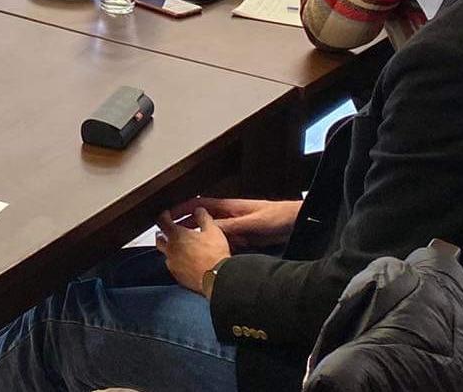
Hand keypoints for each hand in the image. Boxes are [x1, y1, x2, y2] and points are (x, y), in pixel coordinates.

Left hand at [156, 208, 231, 293]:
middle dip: (163, 233)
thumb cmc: (214, 254)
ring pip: (165, 253)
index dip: (164, 215)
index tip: (166, 214)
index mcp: (176, 235)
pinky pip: (172, 266)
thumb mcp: (212, 230)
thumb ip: (203, 218)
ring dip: (170, 249)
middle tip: (169, 231)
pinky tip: (185, 262)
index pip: (162, 221)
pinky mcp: (177, 276)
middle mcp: (170, 249)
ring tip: (179, 246)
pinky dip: (176, 262)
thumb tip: (199, 210)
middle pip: (159, 238)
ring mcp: (172, 264)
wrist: (216, 278)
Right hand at [167, 197, 300, 249]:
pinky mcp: (243, 238)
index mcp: (228, 207)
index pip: (198, 205)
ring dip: (199, 239)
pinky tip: (209, 256)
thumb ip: (231, 225)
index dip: (181, 209)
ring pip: (211, 233)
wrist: (296, 223)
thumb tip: (207, 229)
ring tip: (184, 250)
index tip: (166, 216)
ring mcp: (235, 227)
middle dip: (185, 227)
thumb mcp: (252, 223)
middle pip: (201, 220)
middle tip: (169, 237)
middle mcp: (229, 216)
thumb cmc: (277, 217)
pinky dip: (215, 248)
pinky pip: (224, 242)